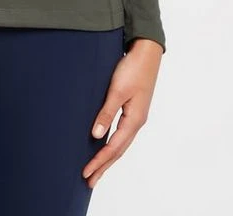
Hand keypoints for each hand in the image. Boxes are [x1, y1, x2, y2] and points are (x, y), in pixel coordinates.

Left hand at [82, 38, 162, 188]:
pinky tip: (106, 145)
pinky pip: (122, 133)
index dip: (99, 161)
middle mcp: (137, 122)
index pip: (114, 147)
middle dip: (104, 166)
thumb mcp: (117, 91)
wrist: (146, 51)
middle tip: (89, 181)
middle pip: (118, 151)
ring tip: (97, 170)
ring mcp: (136, 116)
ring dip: (108, 157)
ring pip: (121, 143)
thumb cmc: (133, 68)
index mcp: (134, 120)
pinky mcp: (133, 108)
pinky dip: (113, 144)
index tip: (86, 173)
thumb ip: (106, 113)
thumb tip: (96, 135)